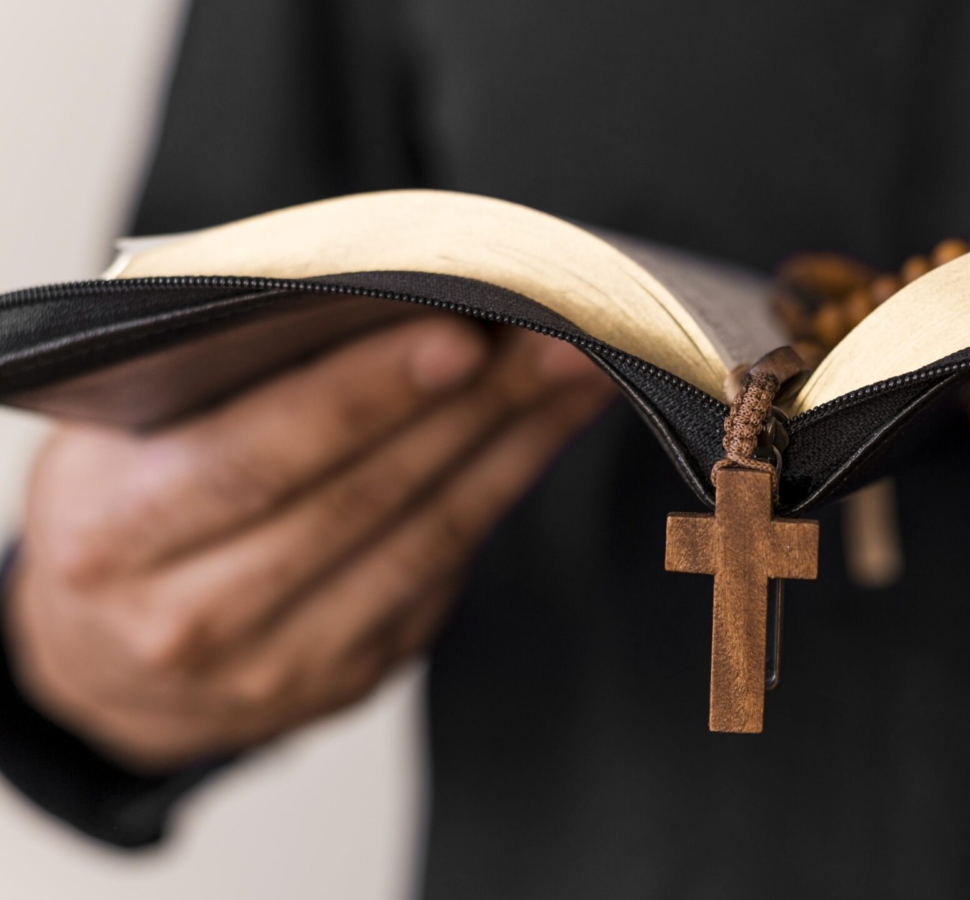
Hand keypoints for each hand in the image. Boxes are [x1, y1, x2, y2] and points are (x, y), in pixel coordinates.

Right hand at [5, 317, 613, 771]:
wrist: (106, 667)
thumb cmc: (119, 516)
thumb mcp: (117, 442)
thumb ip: (216, 383)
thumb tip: (370, 297)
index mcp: (117, 536)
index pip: (257, 457)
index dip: (365, 397)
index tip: (459, 337)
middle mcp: (195, 616)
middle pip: (364, 498)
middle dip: (474, 408)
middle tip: (552, 336)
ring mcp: (281, 662)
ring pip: (424, 540)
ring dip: (514, 446)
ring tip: (577, 372)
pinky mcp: (352, 674)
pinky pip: (443, 572)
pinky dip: (502, 492)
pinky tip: (544, 431)